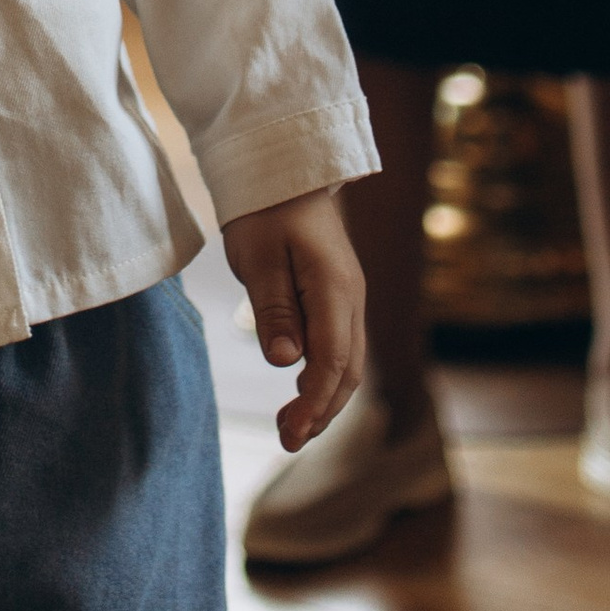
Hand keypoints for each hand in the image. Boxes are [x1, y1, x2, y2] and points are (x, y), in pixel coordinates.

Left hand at [222, 189, 365, 452]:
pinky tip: (300, 391)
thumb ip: (273, 308)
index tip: (291, 432)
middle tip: (287, 441)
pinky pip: (338, 347)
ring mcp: (347, 298)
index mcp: (335, 288)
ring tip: (292, 428)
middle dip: (321, 410)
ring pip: (347, 362)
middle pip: (347, 369)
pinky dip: (323, 377)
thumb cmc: (265, 209)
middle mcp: (351, 298)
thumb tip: (285, 361)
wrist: (284, 169)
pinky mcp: (336, 298)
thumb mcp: (258, 257)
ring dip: (323, 398)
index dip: (314, 401)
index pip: (332, 359)